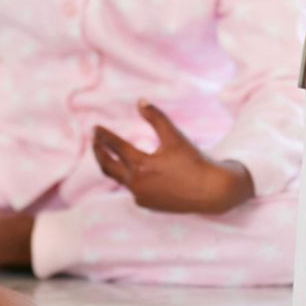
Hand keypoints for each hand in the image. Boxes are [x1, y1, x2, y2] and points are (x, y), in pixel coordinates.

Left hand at [93, 101, 255, 214]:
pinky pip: (132, 189)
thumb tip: (140, 102)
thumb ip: (156, 118)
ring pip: (118, 179)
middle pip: (108, 166)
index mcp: (141, 165)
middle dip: (98, 152)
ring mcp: (141, 196)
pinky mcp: (147, 204)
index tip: (95, 128)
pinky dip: (129, 178)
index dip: (104, 136)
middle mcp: (137, 183)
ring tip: (108, 154)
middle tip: (94, 141)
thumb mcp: (175, 138)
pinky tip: (132, 171)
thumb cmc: (194, 162)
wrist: (210, 191)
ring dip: (112, 165)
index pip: (115, 147)